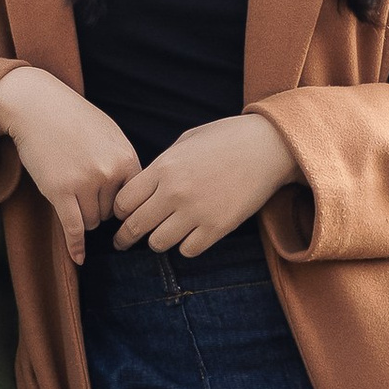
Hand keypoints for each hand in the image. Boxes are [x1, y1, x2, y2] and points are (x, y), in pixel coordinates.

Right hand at [0, 66, 138, 265]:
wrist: (38, 107)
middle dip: (99, 205)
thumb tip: (137, 195)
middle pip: (112, 212)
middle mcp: (109, 173)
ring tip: (70, 187)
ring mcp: (85, 184)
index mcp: (127, 159)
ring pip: (92, 220)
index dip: (121, 202)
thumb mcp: (111, 135)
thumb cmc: (74, 119)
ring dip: (83, 213)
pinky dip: (75, 246)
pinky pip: (73, 228)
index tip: (113, 203)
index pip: (132, 200)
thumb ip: (124, 164)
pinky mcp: (60, 192)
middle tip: (81, 183)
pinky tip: (78, 259)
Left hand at [112, 111, 295, 257]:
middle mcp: (174, 192)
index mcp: (163, 168)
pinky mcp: (217, 228)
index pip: (123, 202)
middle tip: (122, 242)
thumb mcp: (186, 140)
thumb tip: (144, 187)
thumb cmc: (227, 138)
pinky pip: (187, 250)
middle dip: (125, 237)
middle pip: (134, 227)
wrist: (268, 147)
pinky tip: (189, 236)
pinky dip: (185, 246)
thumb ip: (162, 164)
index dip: (120, 211)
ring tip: (161, 236)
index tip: (123, 215)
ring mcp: (196, 212)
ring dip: (157, 241)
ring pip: (158, 243)